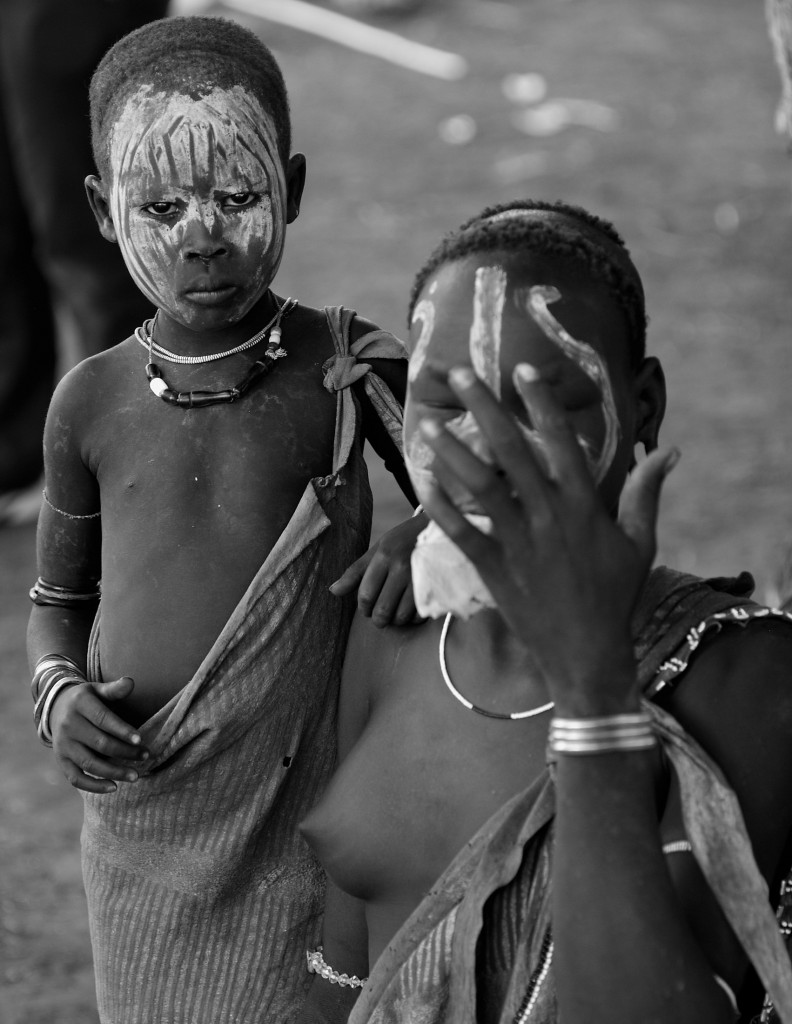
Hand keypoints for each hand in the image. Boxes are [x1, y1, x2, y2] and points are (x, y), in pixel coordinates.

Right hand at [49, 676, 148, 792]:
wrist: (55, 708)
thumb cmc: (86, 699)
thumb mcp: (97, 689)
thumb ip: (114, 688)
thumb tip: (131, 682)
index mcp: (80, 705)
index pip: (103, 719)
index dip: (122, 731)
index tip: (140, 740)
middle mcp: (68, 725)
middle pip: (100, 744)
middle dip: (125, 752)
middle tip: (146, 756)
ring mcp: (63, 745)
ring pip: (90, 763)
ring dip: (114, 772)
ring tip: (135, 775)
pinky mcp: (61, 760)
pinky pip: (76, 778)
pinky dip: (94, 786)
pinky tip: (114, 787)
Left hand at [330, 513, 426, 626]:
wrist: (439, 528)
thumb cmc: (404, 540)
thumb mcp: (378, 549)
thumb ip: (356, 571)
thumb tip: (333, 591)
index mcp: (385, 556)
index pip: (366, 594)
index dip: (363, 607)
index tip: (366, 608)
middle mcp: (402, 568)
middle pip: (382, 610)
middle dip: (377, 618)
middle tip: (379, 614)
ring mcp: (420, 579)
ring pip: (400, 617)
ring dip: (395, 620)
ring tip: (395, 612)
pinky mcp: (435, 588)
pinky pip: (419, 616)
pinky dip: (412, 618)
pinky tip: (411, 609)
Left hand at [418, 365, 678, 712]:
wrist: (587, 655)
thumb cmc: (615, 596)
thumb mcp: (640, 543)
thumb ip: (646, 493)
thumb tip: (671, 451)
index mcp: (584, 505)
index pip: (561, 441)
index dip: (542, 402)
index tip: (523, 370)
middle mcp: (548, 516)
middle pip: (511, 453)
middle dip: (484, 410)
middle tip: (459, 375)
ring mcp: (518, 543)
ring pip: (480, 488)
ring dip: (451, 453)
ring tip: (427, 423)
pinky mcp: (494, 570)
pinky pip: (462, 534)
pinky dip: (441, 508)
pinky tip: (423, 482)